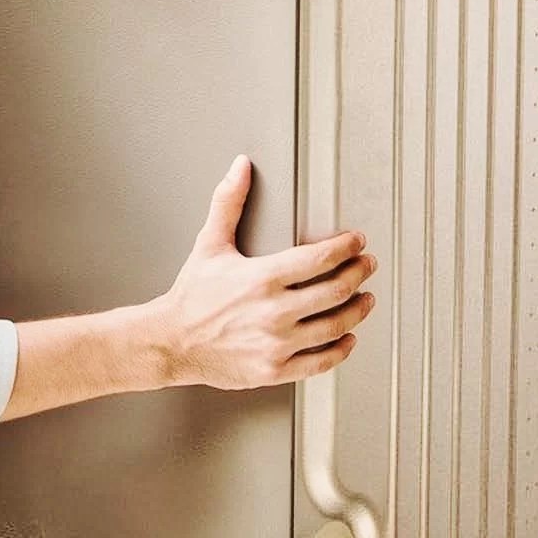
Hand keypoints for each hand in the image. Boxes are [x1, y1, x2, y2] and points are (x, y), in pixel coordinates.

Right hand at [146, 155, 376, 389]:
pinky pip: (319, 362)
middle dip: (359, 274)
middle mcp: (272, 313)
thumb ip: (229, 203)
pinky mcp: (274, 370)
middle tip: (367, 265)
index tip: (356, 242)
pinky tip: (347, 339)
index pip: (319, 258)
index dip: (346, 247)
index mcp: (261, 278)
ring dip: (357, 310)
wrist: (170, 342)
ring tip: (365, 298)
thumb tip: (240, 168)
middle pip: (335, 291)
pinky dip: (340, 350)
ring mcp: (275, 344)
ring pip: (334, 326)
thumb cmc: (191, 296)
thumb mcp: (209, 244)